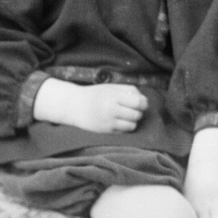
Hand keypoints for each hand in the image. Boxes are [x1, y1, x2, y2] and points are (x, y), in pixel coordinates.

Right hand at [33, 78, 147, 131]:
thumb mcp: (110, 87)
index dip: (143, 103)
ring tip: (127, 116)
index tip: (141, 102)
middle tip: (134, 109)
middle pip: (137, 114)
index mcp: (114, 96)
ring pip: (133, 124)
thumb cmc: (95, 95)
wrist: (74, 105)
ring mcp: (109, 121)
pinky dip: (126, 127)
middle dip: (139, 112)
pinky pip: (124, 131)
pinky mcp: (106, 130)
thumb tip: (143, 98)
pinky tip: (120, 121)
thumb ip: (127, 90)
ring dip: (134, 121)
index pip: (138, 102)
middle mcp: (112, 109)